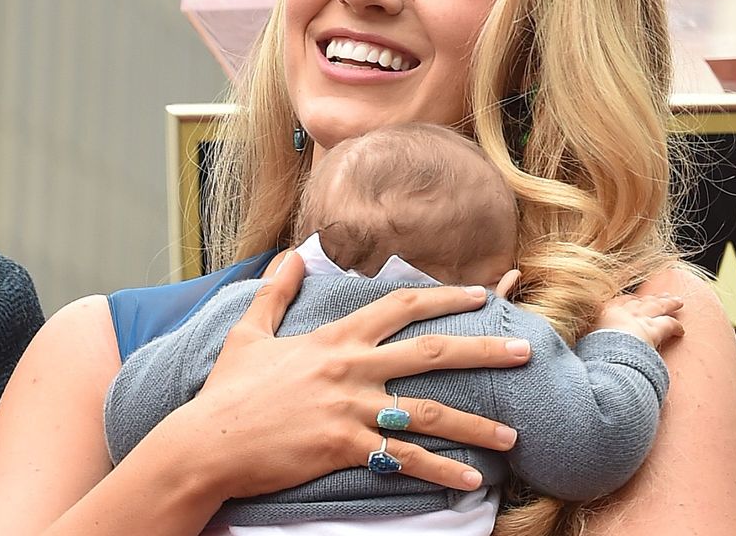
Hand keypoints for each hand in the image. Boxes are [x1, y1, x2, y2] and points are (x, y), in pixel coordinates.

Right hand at [150, 252, 530, 499]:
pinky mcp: (345, 446)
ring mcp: (350, 408)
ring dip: (476, 424)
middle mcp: (349, 368)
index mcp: (333, 339)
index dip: (444, 297)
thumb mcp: (248, 333)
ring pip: (430, 412)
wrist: (209, 441)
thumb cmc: (228, 391)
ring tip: (513, 435)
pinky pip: (404, 459)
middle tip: (526, 351)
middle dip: (484, 350)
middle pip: (432, 352)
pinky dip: (441, 470)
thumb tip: (289, 255)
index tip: (482, 295)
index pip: (400, 307)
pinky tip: (472, 480)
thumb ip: (274, 293)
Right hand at [594, 292, 685, 348]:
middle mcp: (623, 311)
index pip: (620, 301)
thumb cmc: (594, 350)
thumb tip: (589, 340)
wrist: (605, 355)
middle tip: (662, 295)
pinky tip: (681, 330)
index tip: (635, 300)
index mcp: (605, 312)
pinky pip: (669, 323)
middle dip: (652, 298)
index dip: (630, 300)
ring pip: (657, 306)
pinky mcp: (653, 329)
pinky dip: (676, 326)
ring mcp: (639, 318)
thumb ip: (593, 335)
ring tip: (677, 302)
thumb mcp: (587, 338)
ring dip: (668, 303)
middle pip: (641, 301)